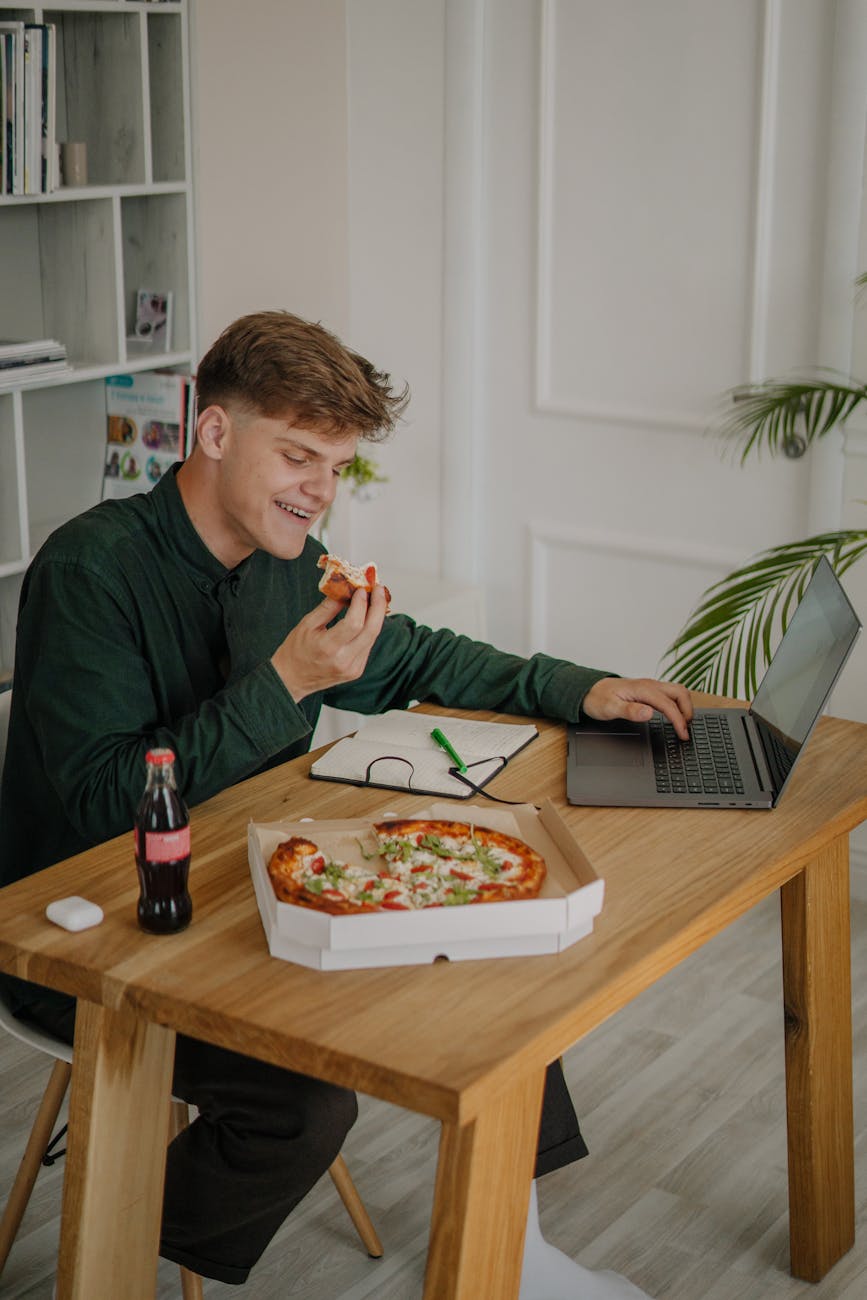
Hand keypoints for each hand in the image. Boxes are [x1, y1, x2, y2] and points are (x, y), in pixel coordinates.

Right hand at [272, 585, 387, 701]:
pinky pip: (368, 645)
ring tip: (376, 598)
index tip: (361, 590)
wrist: (292, 679)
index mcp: (328, 648)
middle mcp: (343, 660)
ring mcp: (353, 668)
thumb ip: (328, 607)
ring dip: (377, 616)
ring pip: (373, 637)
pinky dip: (370, 628)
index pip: (354, 624)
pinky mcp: (357, 670)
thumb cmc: (296, 651)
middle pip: (371, 630)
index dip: (361, 604)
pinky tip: (368, 616)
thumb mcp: (307, 624)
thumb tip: (345, 590)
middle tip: (379, 589)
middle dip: (379, 606)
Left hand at [582, 677, 693, 740]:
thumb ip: (630, 711)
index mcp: (642, 689)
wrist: (588, 690)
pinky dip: (677, 704)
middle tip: (686, 730)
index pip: (669, 705)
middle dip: (688, 711)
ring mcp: (650, 687)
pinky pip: (670, 694)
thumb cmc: (598, 699)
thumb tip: (649, 713)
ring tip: (684, 724)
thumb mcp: (610, 708)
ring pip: (677, 691)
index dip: (679, 720)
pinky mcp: (649, 690)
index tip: (683, 734)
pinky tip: (674, 716)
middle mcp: (649, 685)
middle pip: (680, 692)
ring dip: (685, 706)